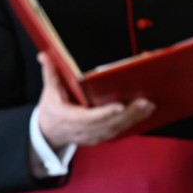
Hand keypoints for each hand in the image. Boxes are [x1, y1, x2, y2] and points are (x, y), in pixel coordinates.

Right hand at [36, 53, 154, 148]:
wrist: (50, 132)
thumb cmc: (52, 109)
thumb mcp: (49, 91)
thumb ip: (50, 73)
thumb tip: (44, 55)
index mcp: (69, 119)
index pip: (89, 118)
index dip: (104, 113)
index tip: (119, 106)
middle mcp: (83, 130)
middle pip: (108, 124)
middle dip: (128, 114)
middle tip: (144, 102)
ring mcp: (93, 136)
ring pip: (116, 129)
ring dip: (134, 118)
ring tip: (148, 105)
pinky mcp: (102, 137)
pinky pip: (119, 131)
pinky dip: (133, 122)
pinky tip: (145, 112)